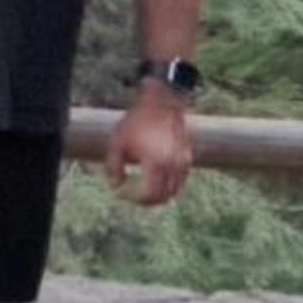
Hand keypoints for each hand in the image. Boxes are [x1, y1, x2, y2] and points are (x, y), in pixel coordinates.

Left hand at [109, 83, 195, 209]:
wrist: (162, 102)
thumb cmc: (137, 121)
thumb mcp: (117, 144)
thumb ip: (113, 168)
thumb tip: (116, 186)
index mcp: (158, 164)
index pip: (149, 196)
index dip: (133, 198)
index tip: (120, 190)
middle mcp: (175, 166)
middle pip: (164, 198)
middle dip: (146, 201)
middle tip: (130, 195)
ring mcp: (185, 162)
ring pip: (175, 192)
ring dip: (158, 195)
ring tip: (140, 188)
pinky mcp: (188, 157)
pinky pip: (180, 181)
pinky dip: (167, 186)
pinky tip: (153, 179)